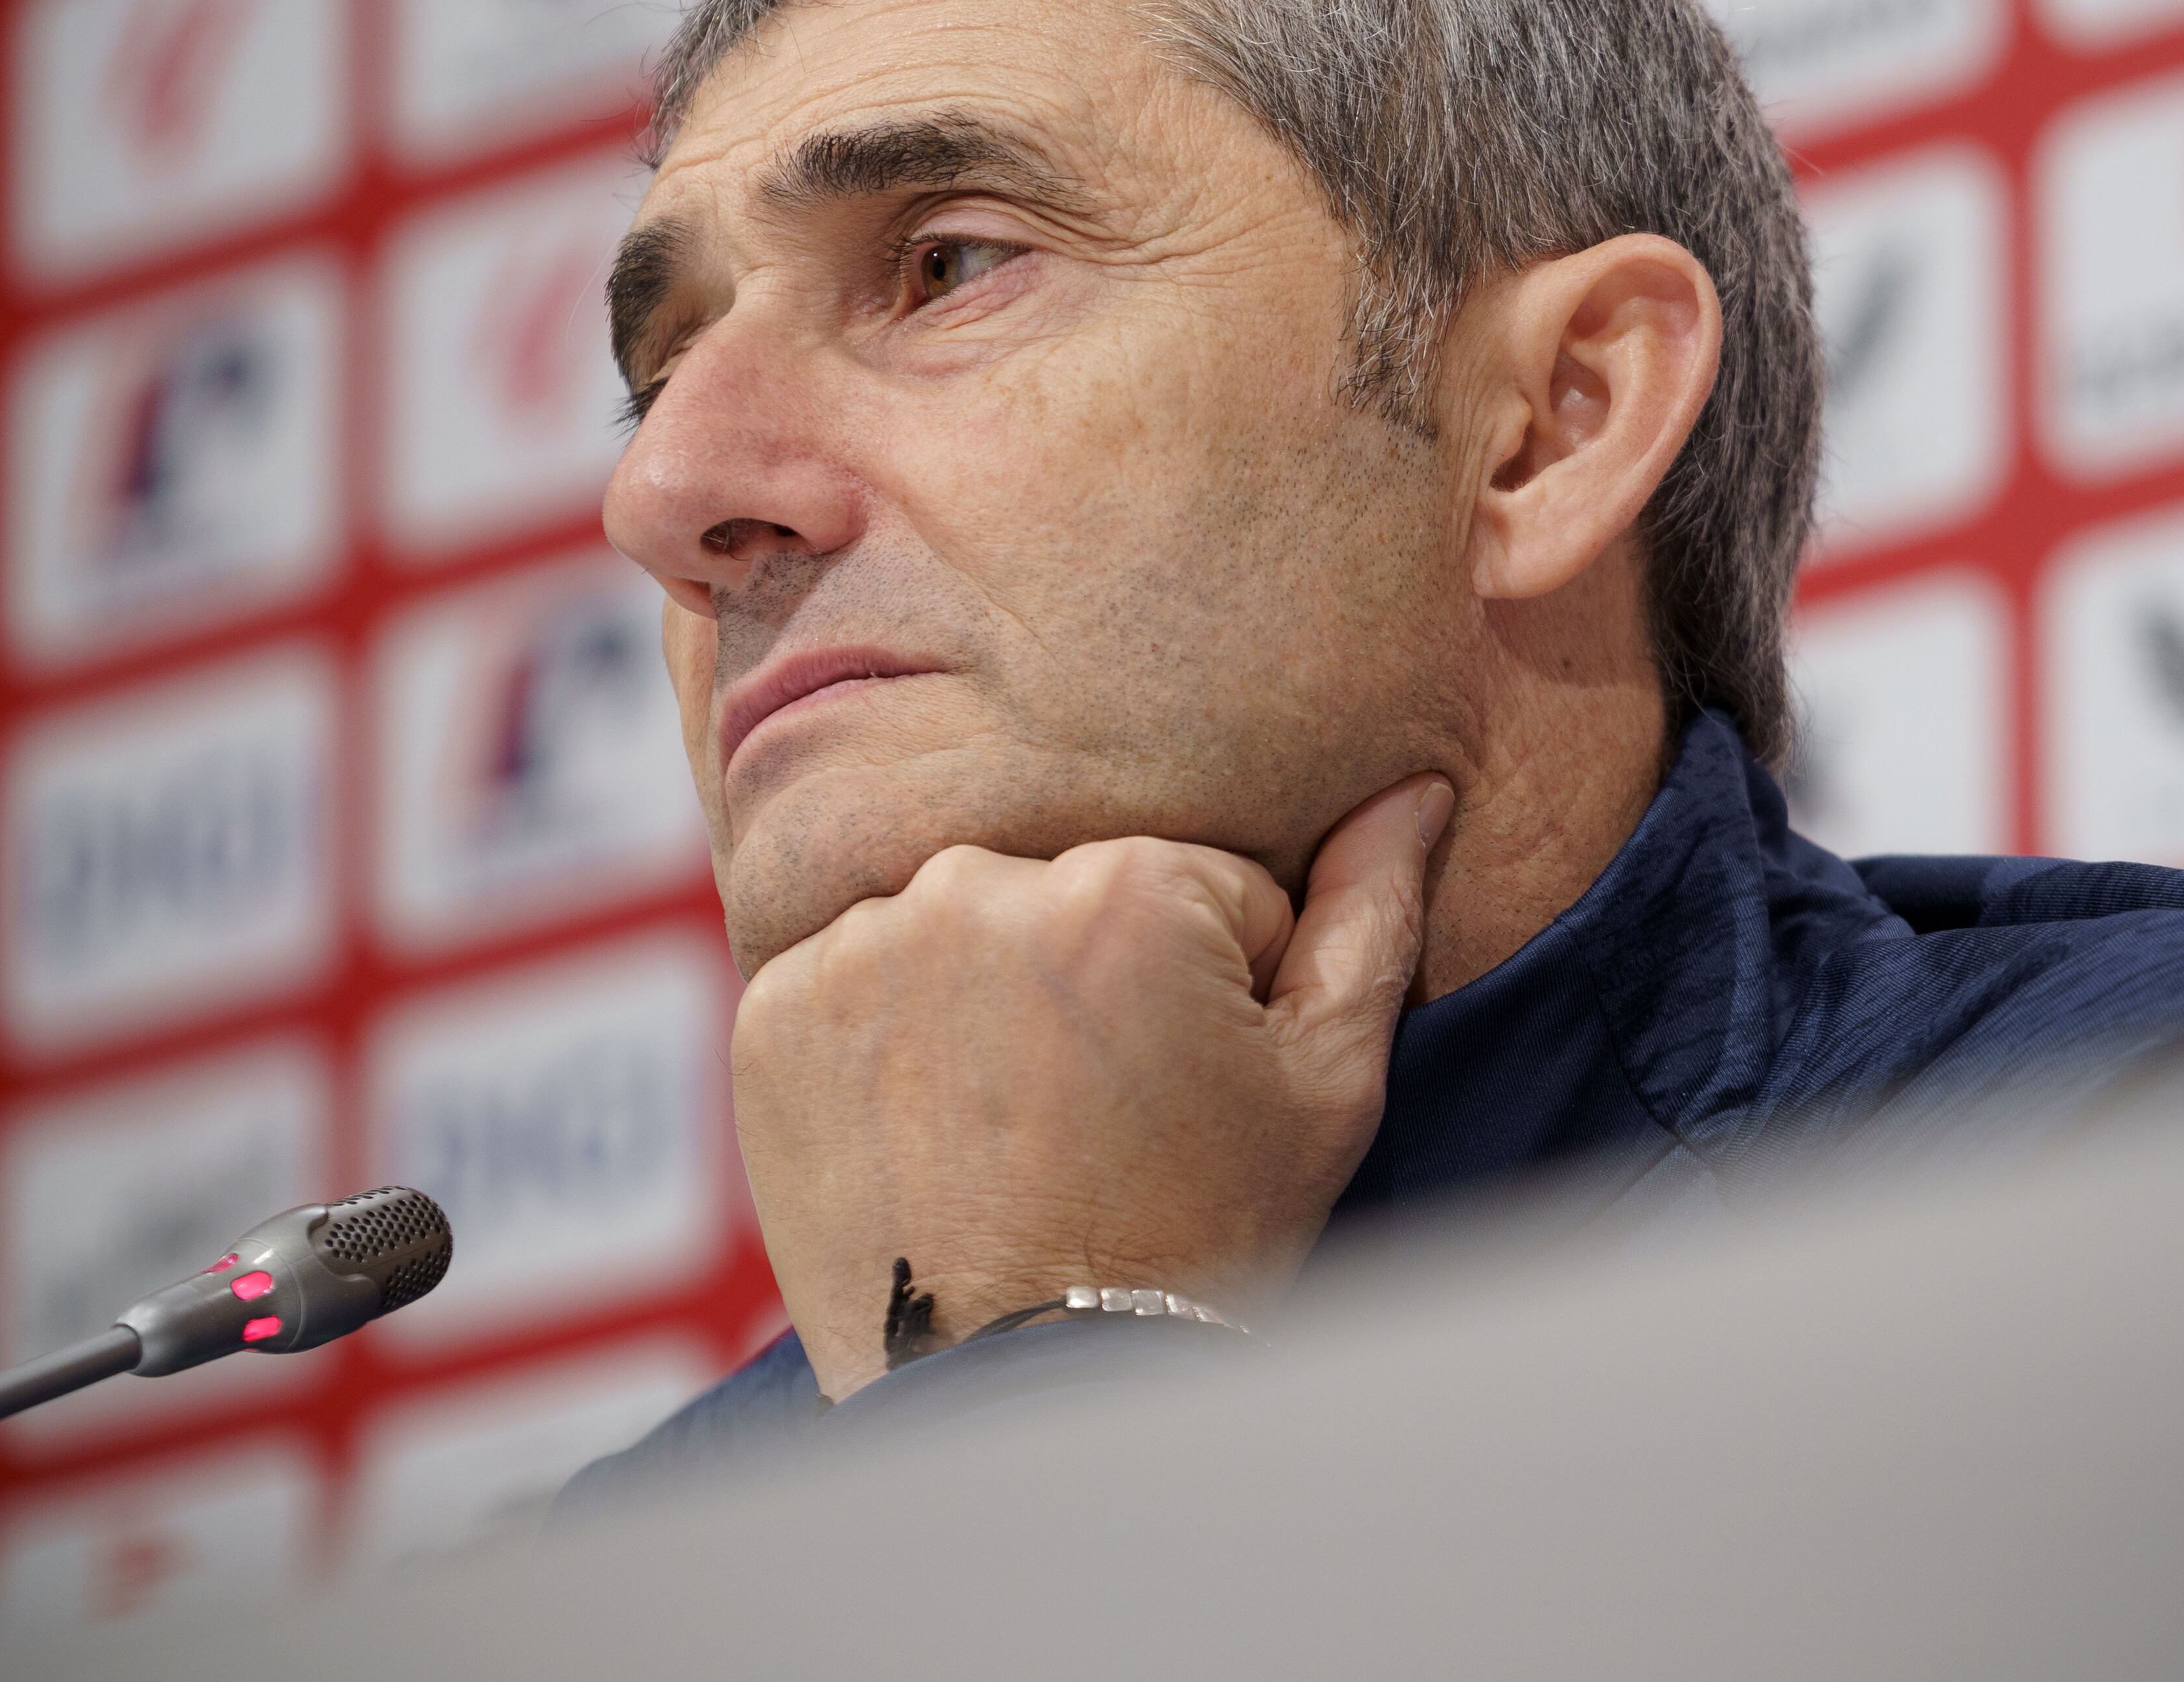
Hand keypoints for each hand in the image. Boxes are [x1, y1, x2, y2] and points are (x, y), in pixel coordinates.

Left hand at [727, 773, 1452, 1400]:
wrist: (1028, 1391)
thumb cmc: (1197, 1237)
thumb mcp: (1325, 1085)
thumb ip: (1371, 915)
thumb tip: (1411, 792)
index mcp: (1128, 883)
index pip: (1199, 883)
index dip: (1214, 986)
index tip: (1186, 1083)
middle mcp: (976, 886)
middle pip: (1073, 889)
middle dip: (1096, 975)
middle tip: (1100, 1110)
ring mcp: (859, 950)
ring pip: (962, 928)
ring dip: (988, 996)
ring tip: (1014, 1124)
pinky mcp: (772, 1015)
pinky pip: (855, 978)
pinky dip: (889, 1039)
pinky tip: (932, 1127)